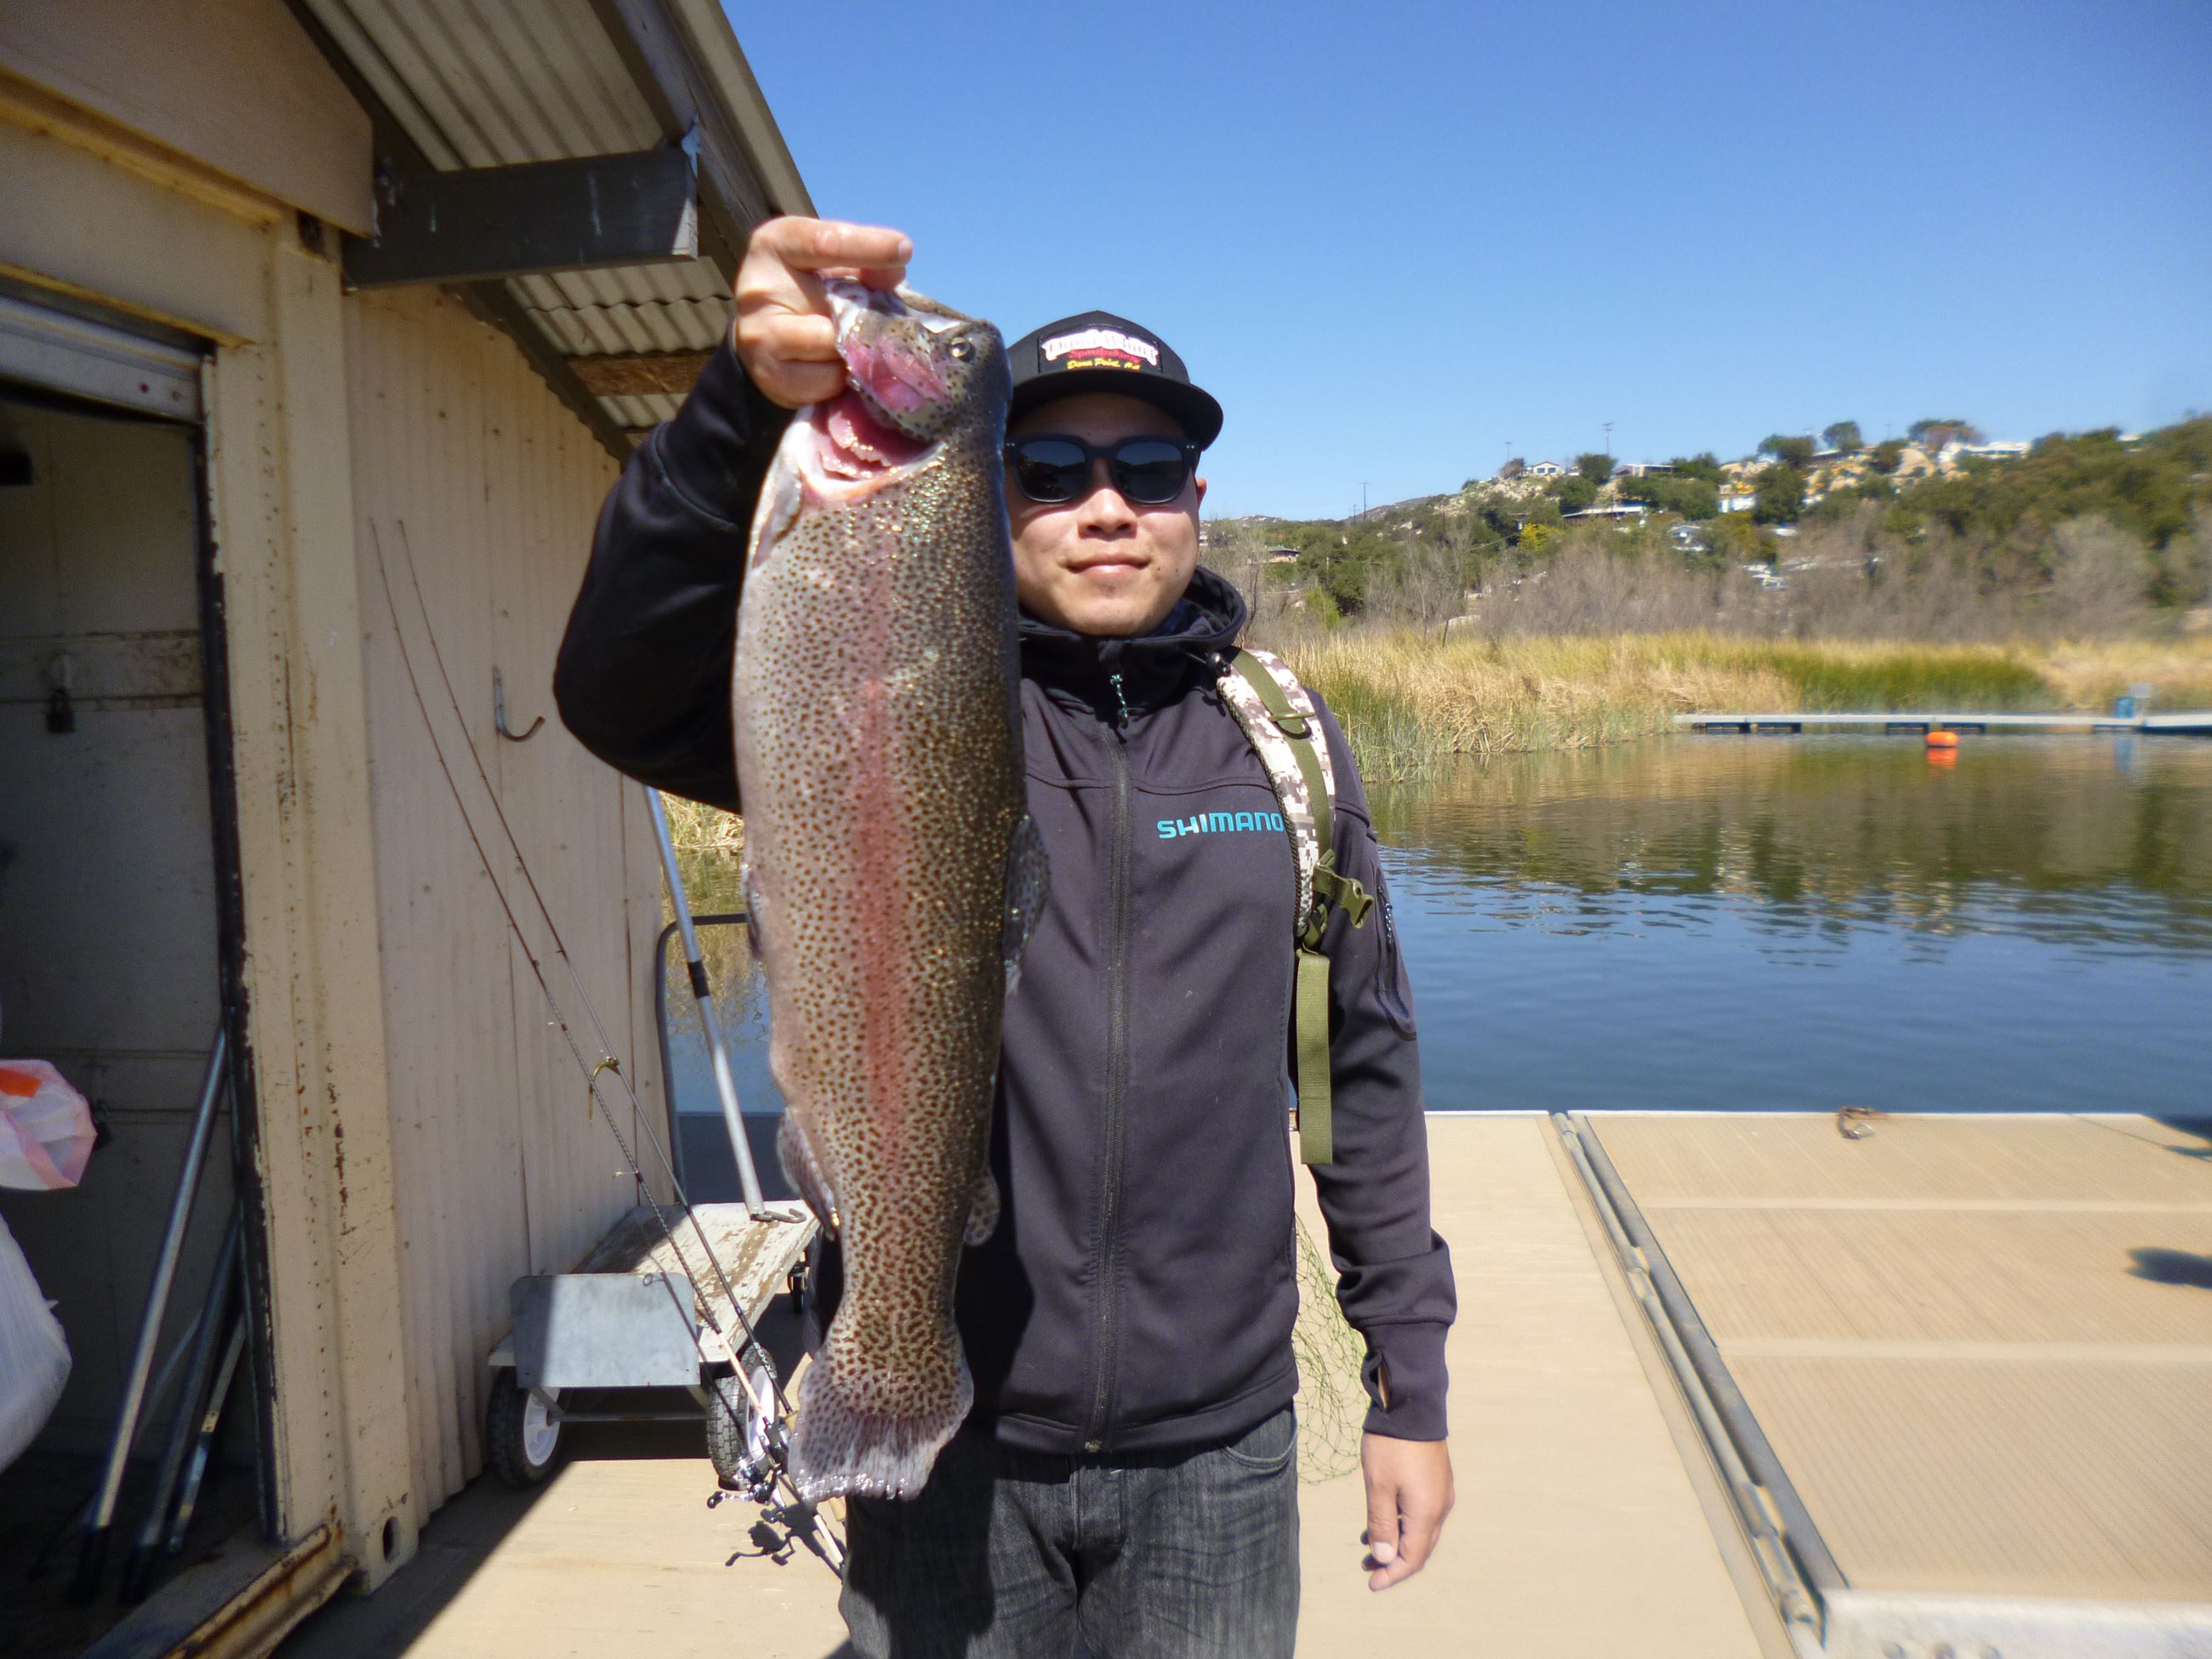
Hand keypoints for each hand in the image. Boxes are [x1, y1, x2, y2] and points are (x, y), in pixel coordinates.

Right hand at [733, 216, 911, 408]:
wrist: (765, 337)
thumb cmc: (809, 290)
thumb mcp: (834, 265)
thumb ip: (865, 265)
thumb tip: (896, 271)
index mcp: (775, 245)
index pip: (824, 243)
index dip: (868, 247)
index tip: (903, 249)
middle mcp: (759, 288)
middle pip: (834, 308)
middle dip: (865, 318)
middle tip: (873, 320)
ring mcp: (758, 335)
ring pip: (831, 350)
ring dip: (851, 352)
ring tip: (846, 342)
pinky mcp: (767, 376)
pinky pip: (825, 383)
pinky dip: (839, 378)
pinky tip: (833, 366)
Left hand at [1361, 1433, 1452, 1591]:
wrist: (1411, 1404)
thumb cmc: (1390, 1445)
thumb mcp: (1378, 1485)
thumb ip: (1381, 1524)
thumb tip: (1384, 1559)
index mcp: (1427, 1512)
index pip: (1412, 1558)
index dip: (1392, 1575)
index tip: (1371, 1584)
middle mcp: (1440, 1507)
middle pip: (1419, 1548)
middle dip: (1393, 1562)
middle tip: (1366, 1568)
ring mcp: (1441, 1493)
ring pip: (1420, 1531)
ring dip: (1396, 1542)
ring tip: (1366, 1546)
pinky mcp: (1437, 1480)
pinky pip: (1422, 1514)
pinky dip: (1402, 1524)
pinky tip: (1381, 1519)